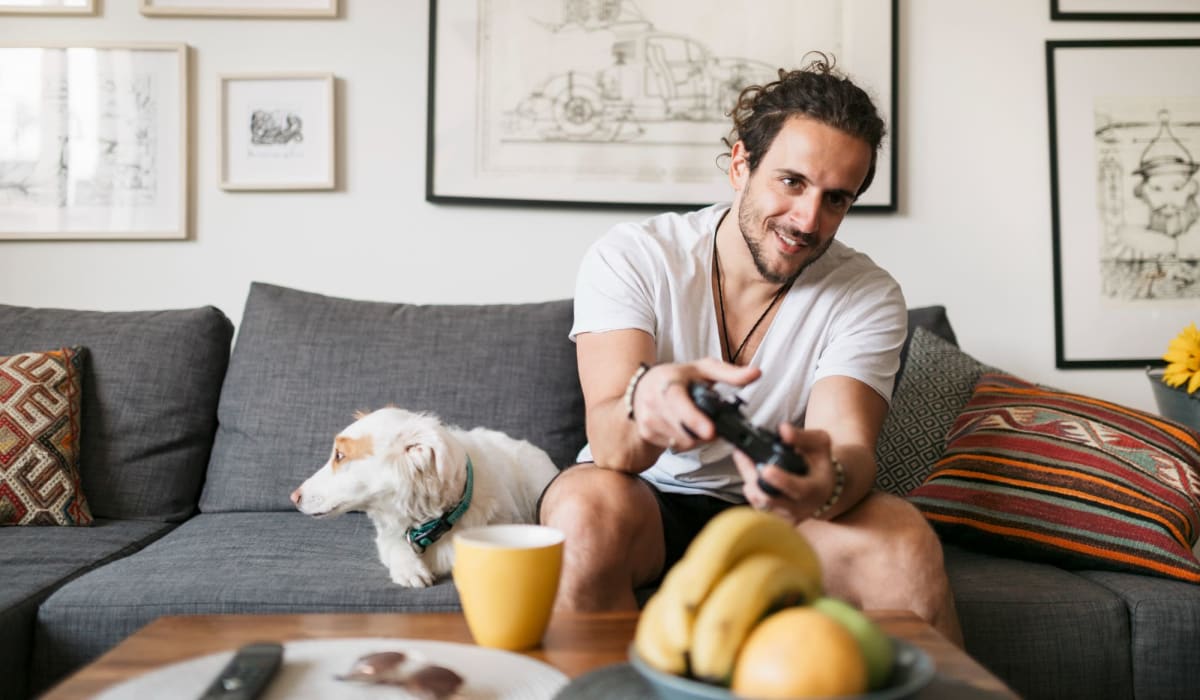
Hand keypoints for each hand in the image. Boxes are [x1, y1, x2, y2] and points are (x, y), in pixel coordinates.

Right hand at [630, 358, 759, 452]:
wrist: (642, 388)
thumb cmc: (677, 377)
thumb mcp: (703, 369)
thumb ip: (730, 373)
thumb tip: (756, 374)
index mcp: (668, 381)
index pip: (678, 401)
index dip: (694, 418)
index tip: (711, 432)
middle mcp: (653, 400)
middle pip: (684, 430)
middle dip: (704, 433)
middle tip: (713, 426)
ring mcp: (647, 419)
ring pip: (681, 441)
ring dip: (696, 438)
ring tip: (696, 423)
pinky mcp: (646, 433)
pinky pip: (674, 446)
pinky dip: (684, 441)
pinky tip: (683, 428)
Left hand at [732, 423, 836, 523]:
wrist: (824, 490)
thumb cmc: (820, 465)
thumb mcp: (820, 445)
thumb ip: (803, 437)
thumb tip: (783, 429)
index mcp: (814, 489)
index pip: (797, 489)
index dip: (781, 480)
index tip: (767, 469)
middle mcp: (799, 507)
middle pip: (769, 498)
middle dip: (751, 476)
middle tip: (741, 454)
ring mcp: (785, 516)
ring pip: (758, 501)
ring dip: (747, 478)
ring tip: (742, 457)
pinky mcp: (774, 518)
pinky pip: (755, 505)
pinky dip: (749, 487)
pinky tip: (747, 470)